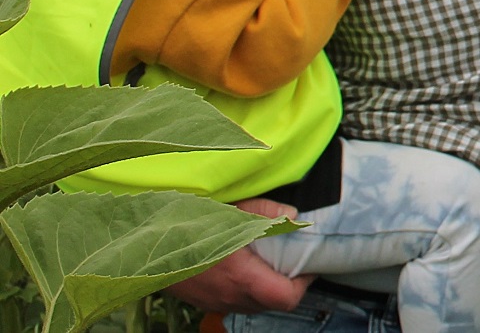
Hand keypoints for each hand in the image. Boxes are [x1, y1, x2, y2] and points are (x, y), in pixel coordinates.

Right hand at [166, 199, 313, 311]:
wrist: (138, 244)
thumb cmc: (184, 225)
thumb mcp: (232, 210)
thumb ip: (267, 214)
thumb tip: (294, 214)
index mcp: (241, 277)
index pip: (286, 297)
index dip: (303, 282)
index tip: (305, 262)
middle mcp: (228, 296)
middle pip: (272, 303)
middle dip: (286, 283)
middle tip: (289, 257)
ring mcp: (213, 301)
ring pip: (253, 304)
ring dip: (265, 286)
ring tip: (265, 259)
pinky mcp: (201, 300)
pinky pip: (233, 300)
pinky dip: (244, 287)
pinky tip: (240, 265)